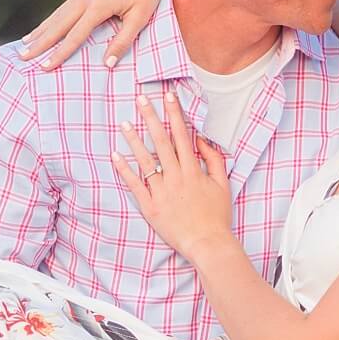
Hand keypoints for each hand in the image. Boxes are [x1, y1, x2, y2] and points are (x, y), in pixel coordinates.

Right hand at [20, 0, 182, 69]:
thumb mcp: (141, 17)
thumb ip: (123, 41)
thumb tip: (107, 64)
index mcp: (99, 5)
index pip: (74, 35)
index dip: (59, 53)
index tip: (45, 67)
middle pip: (58, 23)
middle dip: (40, 42)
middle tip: (23, 57)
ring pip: (58, 13)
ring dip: (42, 30)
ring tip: (25, 44)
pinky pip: (65, 6)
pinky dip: (52, 19)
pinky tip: (46, 26)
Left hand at [113, 91, 234, 262]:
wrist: (208, 244)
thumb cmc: (217, 216)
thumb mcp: (223, 184)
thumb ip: (214, 159)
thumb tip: (201, 140)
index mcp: (193, 170)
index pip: (181, 135)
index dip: (174, 113)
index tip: (168, 96)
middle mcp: (175, 177)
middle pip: (161, 141)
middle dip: (151, 117)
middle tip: (140, 99)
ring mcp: (161, 192)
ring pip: (145, 160)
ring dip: (134, 140)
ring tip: (124, 123)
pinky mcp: (150, 207)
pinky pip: (135, 185)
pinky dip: (124, 170)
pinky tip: (115, 156)